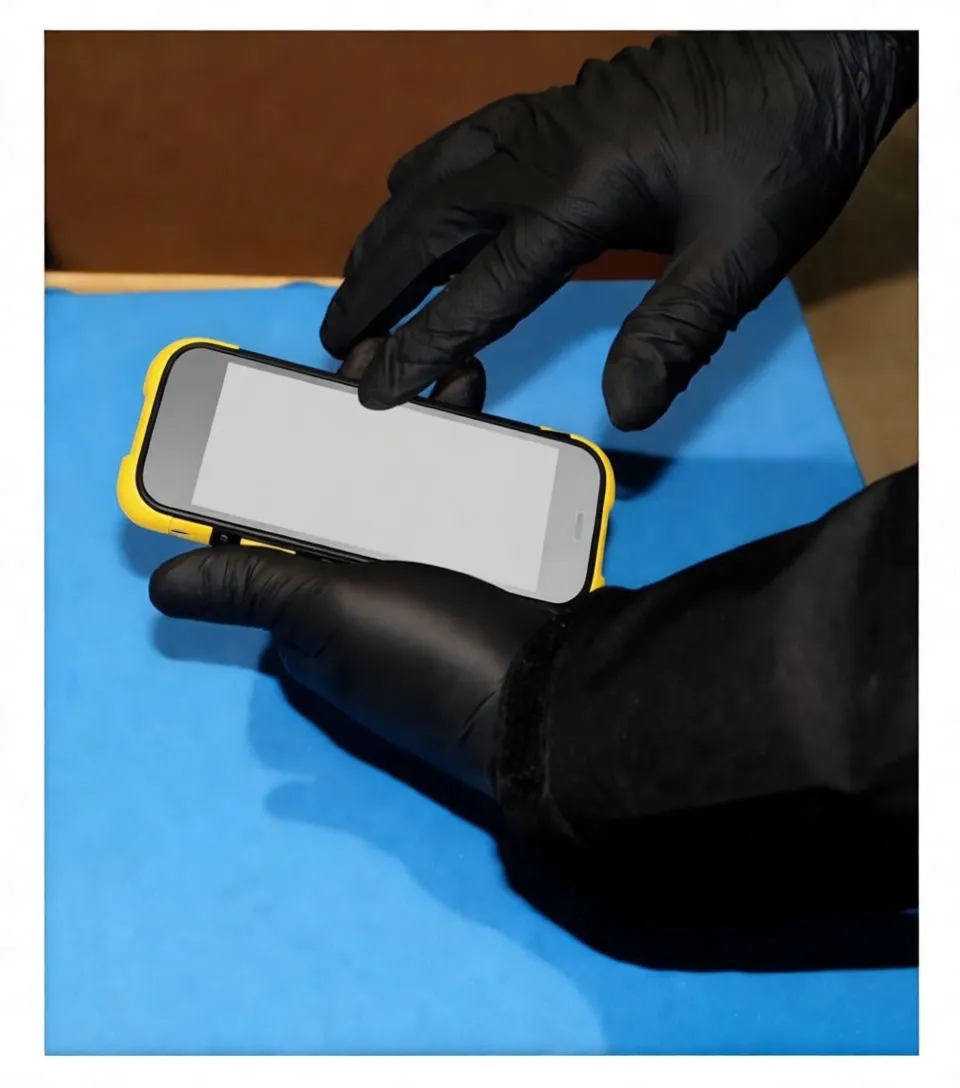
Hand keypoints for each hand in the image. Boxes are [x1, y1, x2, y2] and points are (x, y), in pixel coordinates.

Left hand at [151, 334, 550, 793]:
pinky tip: (477, 411)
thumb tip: (158, 587)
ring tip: (438, 370)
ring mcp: (435, 578)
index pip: (281, 524)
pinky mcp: (490, 568)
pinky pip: (468, 498)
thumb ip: (253, 587)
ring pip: (414, 487)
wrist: (560, 692)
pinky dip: (470, 454)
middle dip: (358, 428)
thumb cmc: (432, 652)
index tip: (291, 397)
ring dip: (420, 428)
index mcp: (319, 610)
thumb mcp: (328, 613)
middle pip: (352, 494)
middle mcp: (371, 593)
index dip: (279, 460)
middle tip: (375, 362)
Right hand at [320, 31, 915, 429]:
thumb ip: (675, 334)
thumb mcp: (743, 252)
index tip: (373, 389)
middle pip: (426, 225)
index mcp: (579, 191)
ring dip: (387, 234)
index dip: (421, 345)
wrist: (818, 44)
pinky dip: (422, 179)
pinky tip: (415, 195)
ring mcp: (546, 118)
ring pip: (432, 177)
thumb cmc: (787, 143)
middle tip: (335, 339)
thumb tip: (625, 414)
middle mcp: (544, 148)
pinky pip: (462, 140)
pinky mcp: (560, 106)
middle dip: (374, 289)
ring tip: (356, 283)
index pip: (479, 288)